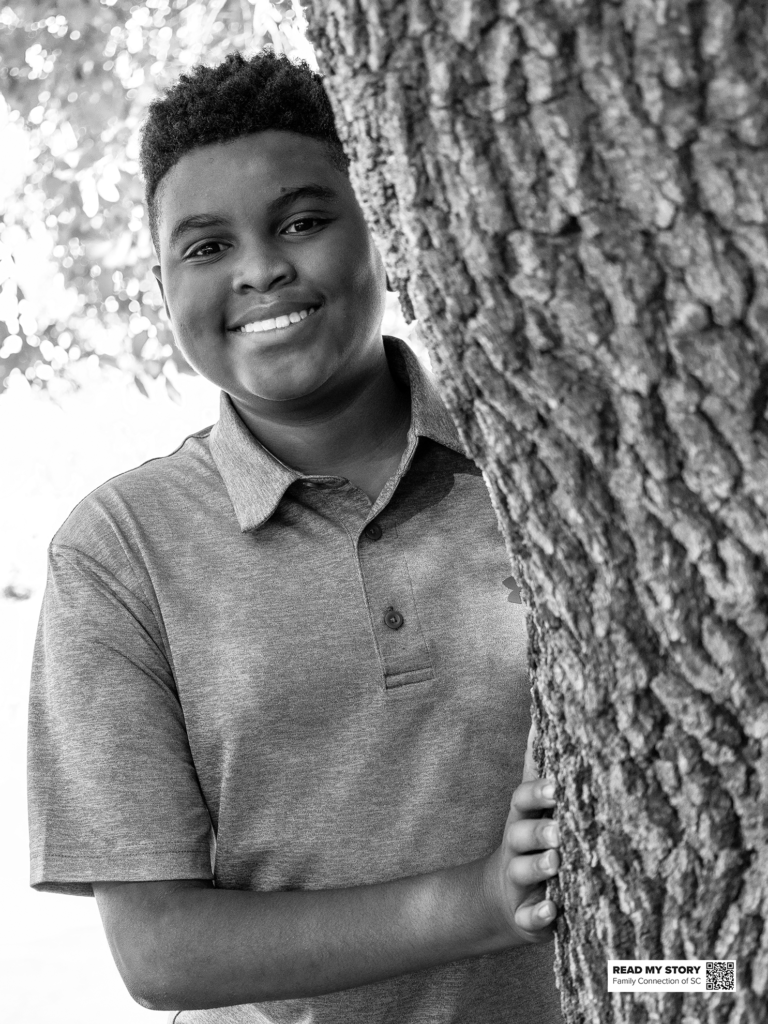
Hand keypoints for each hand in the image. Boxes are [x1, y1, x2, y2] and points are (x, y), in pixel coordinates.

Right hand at [481, 732, 559, 945]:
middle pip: (521, 834)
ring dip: (539, 867)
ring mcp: (518, 881)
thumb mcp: (529, 807)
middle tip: (561, 829)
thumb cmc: (528, 842)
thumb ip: (536, 769)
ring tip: (556, 863)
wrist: (501, 898)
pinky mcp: (524, 916)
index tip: (555, 787)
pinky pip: (528, 918)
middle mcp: (516, 848)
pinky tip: (551, 912)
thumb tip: (541, 719)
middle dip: (540, 831)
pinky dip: (538, 916)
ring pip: (524, 871)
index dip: (536, 793)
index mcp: (522, 819)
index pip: (523, 800)